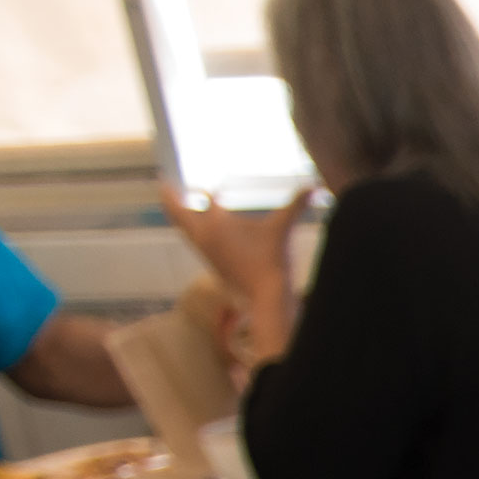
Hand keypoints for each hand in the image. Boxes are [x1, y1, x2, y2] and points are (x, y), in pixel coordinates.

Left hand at [164, 181, 312, 302]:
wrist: (265, 296)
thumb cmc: (272, 260)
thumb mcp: (283, 229)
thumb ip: (297, 205)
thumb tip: (316, 185)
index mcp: (217, 222)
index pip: (209, 198)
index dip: (211, 191)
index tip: (214, 186)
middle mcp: (204, 235)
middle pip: (178, 211)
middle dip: (169, 196)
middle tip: (161, 182)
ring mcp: (204, 250)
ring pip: (181, 226)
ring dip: (173, 211)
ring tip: (168, 200)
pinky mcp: (209, 262)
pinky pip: (190, 239)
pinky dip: (185, 227)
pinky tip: (190, 226)